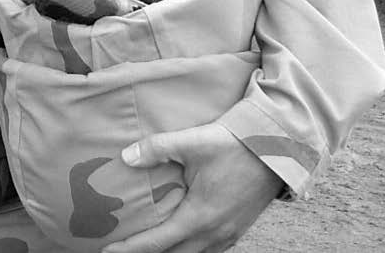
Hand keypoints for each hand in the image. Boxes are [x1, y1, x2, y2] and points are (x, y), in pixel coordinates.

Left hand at [103, 122, 282, 252]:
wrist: (277, 148)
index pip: (157, 242)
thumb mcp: (191, 141)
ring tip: (146, 246)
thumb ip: (156, 149)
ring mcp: (228, 234)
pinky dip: (189, 249)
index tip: (107, 251)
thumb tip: (126, 157)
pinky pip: (209, 250)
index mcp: (200, 217)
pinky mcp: (237, 229)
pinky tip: (179, 240)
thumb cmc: (233, 145)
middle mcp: (214, 233)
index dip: (130, 249)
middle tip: (121, 250)